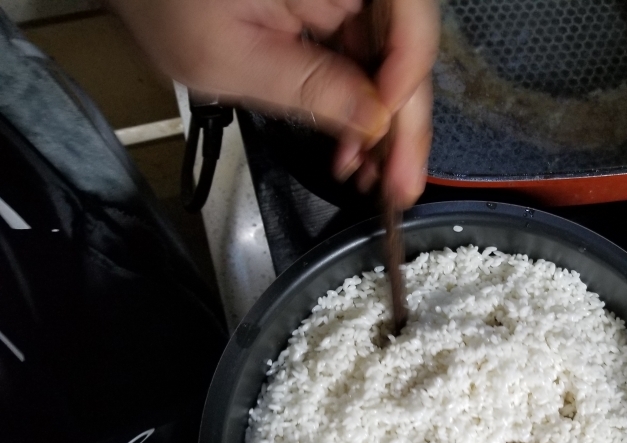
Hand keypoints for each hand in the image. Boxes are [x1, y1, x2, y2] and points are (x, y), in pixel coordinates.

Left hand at [109, 0, 438, 207]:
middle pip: (405, 49)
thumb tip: (374, 123)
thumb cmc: (166, 2)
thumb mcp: (228, 56)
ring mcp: (344, 1)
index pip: (407, 18)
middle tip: (401, 186)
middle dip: (404, 123)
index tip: (382, 132)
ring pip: (391, 66)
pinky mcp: (335, 19)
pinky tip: (355, 155)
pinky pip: (366, 68)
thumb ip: (307, 88)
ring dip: (387, 128)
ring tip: (374, 182)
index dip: (406, 77)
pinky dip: (363, 115)